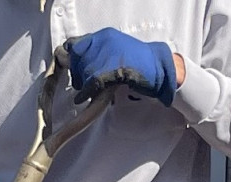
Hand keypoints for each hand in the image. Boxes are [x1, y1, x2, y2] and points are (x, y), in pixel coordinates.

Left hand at [65, 28, 180, 104]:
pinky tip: (84, 97)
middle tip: (81, 84)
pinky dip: (87, 91)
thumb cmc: (137, 63)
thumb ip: (96, 53)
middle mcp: (105, 40)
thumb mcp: (113, 51)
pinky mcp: (115, 69)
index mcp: (104, 35)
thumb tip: (71, 60)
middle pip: (78, 58)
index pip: (75, 44)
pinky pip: (93, 81)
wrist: (158, 68)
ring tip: (86, 92)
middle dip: (77, 73)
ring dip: (83, 84)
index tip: (75, 71)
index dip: (73, 60)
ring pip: (84, 71)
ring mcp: (110, 53)